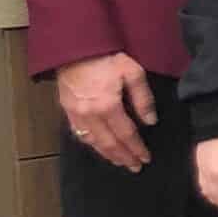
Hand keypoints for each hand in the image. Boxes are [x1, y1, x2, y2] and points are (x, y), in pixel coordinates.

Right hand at [57, 52, 155, 171]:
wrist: (76, 48)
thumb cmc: (108, 58)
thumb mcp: (133, 73)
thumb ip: (143, 98)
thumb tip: (150, 121)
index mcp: (108, 106)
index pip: (126, 134)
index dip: (137, 148)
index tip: (146, 158)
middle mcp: (90, 114)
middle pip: (109, 143)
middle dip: (123, 157)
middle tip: (135, 167)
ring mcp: (76, 113)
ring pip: (93, 141)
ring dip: (107, 154)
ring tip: (119, 162)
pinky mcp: (67, 110)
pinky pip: (79, 133)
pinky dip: (91, 144)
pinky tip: (99, 148)